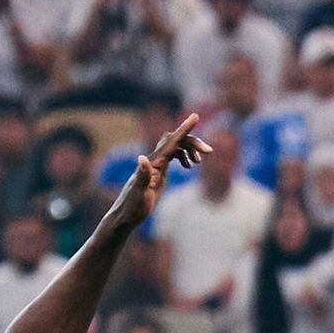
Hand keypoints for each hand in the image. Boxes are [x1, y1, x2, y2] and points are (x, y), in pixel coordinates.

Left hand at [112, 114, 209, 230]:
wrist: (125, 216)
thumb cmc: (132, 208)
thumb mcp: (139, 194)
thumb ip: (142, 176)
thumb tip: (142, 157)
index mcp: (152, 163)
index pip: (170, 142)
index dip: (184, 129)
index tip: (195, 116)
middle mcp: (153, 160)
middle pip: (175, 141)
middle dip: (192, 142)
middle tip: (208, 151)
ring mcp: (155, 165)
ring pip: (175, 147)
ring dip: (189, 149)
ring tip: (199, 161)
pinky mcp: (157, 172)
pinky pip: (172, 156)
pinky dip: (183, 155)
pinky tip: (189, 166)